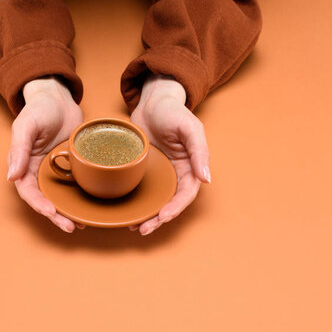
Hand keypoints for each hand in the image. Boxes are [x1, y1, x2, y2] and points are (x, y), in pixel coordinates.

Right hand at [7, 76, 84, 231]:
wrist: (58, 97)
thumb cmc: (38, 108)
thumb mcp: (26, 126)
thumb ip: (19, 150)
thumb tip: (12, 177)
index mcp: (24, 165)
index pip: (29, 191)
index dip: (39, 204)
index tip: (51, 211)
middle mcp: (38, 172)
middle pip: (45, 199)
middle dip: (56, 215)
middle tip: (71, 226)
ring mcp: (55, 171)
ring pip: (60, 197)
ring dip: (69, 211)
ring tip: (81, 224)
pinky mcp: (72, 167)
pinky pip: (74, 186)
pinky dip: (80, 198)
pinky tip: (91, 208)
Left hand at [129, 74, 210, 234]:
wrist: (152, 101)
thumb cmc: (173, 112)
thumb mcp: (190, 128)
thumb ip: (199, 152)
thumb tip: (206, 179)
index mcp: (190, 167)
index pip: (185, 194)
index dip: (176, 208)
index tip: (163, 217)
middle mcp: (174, 174)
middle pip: (169, 202)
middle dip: (158, 219)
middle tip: (144, 229)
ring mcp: (158, 174)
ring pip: (154, 200)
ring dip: (146, 216)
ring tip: (133, 227)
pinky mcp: (142, 171)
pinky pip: (140, 190)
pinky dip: (135, 203)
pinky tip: (125, 212)